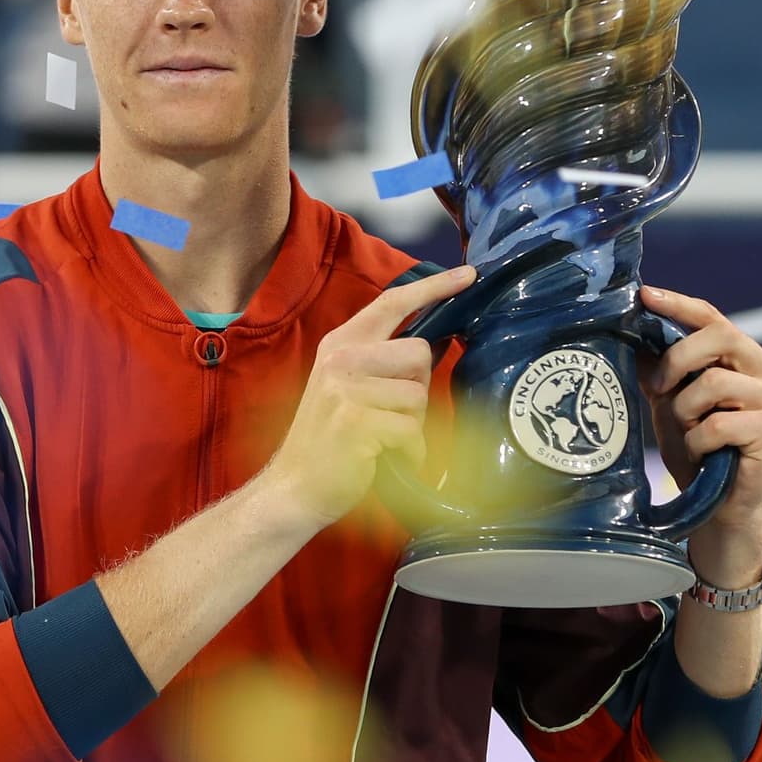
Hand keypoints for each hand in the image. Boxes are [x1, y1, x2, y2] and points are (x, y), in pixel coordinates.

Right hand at [260, 264, 477, 529]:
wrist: (294, 487)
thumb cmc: (330, 440)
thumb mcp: (345, 387)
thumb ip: (380, 361)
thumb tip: (436, 343)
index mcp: (340, 343)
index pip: (392, 302)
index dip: (434, 287)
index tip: (468, 275)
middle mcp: (340, 359)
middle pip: (419, 353)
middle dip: (419, 388)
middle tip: (395, 415)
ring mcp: (345, 389)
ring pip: (418, 395)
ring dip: (414, 425)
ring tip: (387, 439)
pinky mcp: (354, 422)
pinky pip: (411, 431)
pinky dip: (411, 452)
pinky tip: (390, 459)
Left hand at [634, 287, 761, 570]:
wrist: (718, 505)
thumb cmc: (696, 449)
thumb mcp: (670, 401)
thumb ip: (659, 368)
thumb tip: (631, 330)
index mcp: (745, 358)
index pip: (713, 317)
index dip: (678, 305)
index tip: (644, 295)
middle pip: (720, 336)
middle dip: (678, 359)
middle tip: (659, 389)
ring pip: (714, 382)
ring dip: (685, 411)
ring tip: (688, 432)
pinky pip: (719, 423)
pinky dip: (698, 441)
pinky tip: (702, 453)